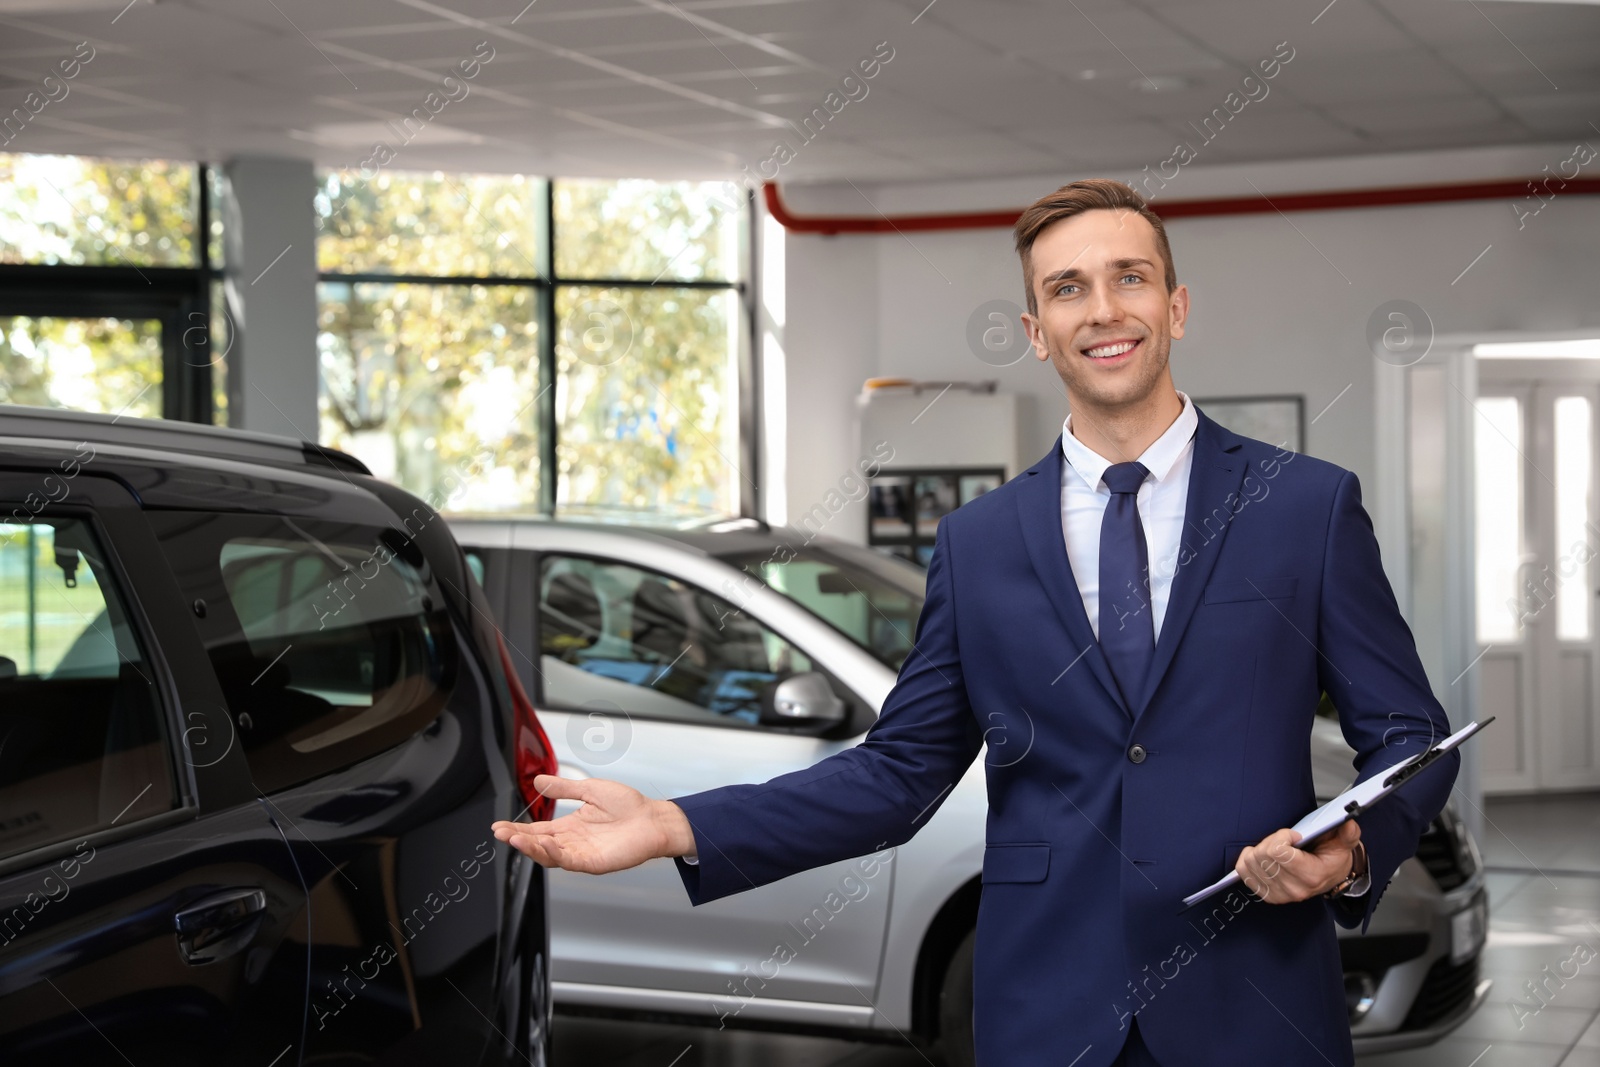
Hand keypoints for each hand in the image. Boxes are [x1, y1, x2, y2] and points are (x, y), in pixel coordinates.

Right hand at [491, 774, 696, 873]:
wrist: (654, 818)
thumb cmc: (629, 806)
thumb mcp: (590, 790)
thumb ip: (564, 788)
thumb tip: (538, 781)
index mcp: (570, 826)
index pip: (537, 831)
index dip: (518, 830)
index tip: (499, 826)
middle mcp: (573, 842)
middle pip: (538, 845)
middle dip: (517, 840)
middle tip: (499, 833)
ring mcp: (582, 854)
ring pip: (549, 856)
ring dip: (530, 848)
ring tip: (514, 839)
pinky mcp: (594, 863)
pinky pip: (569, 861)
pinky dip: (554, 853)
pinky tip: (543, 844)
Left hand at [1234, 820, 1363, 903]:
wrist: (1330, 878)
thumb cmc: (1332, 860)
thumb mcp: (1344, 844)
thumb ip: (1348, 833)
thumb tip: (1348, 821)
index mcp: (1311, 876)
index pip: (1277, 851)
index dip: (1283, 836)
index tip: (1294, 836)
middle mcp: (1293, 889)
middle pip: (1262, 854)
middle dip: (1272, 840)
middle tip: (1285, 841)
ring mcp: (1278, 894)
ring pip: (1250, 861)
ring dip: (1260, 849)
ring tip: (1276, 849)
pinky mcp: (1267, 894)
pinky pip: (1243, 871)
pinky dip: (1248, 859)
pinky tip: (1262, 856)